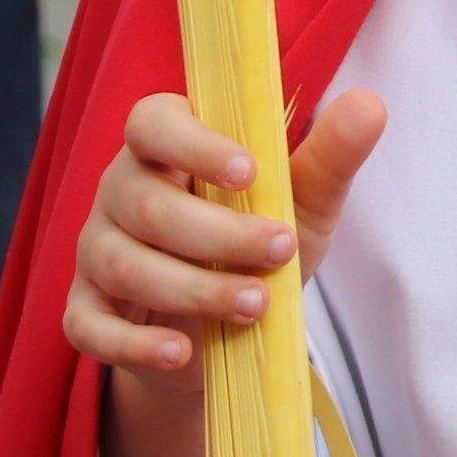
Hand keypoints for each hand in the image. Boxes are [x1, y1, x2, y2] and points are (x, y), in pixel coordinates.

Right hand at [68, 87, 384, 456]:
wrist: (227, 331)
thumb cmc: (259, 245)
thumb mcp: (303, 203)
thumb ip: (329, 156)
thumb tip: (369, 104)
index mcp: (166, 145)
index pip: (154, 122)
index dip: (195, 144)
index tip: (251, 171)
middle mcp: (121, 191)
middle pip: (147, 203)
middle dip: (217, 232)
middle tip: (280, 250)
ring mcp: (97, 250)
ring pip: (125, 264)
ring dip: (193, 287)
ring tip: (256, 305)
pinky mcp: (86, 310)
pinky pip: (90, 326)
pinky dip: (134, 343)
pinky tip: (183, 351)